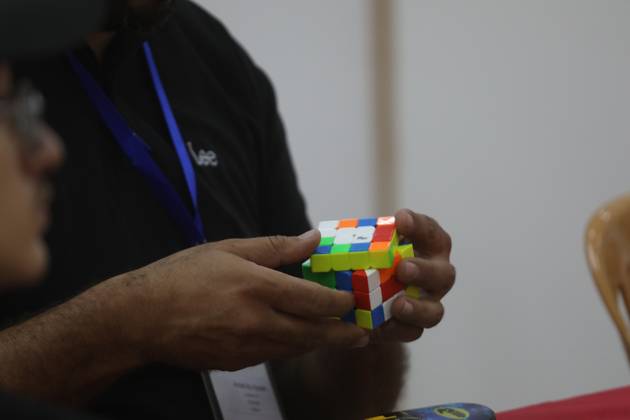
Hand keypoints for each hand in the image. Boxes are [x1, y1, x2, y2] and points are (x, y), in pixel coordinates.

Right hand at [108, 231, 367, 370]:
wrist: (140, 318)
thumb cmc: (182, 277)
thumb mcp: (227, 249)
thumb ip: (275, 247)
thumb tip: (312, 239)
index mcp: (256, 287)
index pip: (313, 300)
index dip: (339, 303)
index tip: (352, 301)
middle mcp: (256, 321)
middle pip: (313, 333)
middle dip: (342, 335)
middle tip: (362, 334)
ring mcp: (246, 347)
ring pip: (295, 348)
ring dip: (319, 343)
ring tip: (337, 338)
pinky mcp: (235, 363)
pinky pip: (273, 356)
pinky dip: (290, 348)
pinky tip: (296, 340)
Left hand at [372, 209, 454, 342]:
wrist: (367, 295)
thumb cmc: (372, 258)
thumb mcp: (367, 243)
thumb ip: (361, 237)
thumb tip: (322, 236)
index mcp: (427, 246)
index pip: (430, 232)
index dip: (419, 225)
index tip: (400, 219)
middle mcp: (434, 275)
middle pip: (443, 274)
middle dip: (424, 271)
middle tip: (403, 268)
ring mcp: (427, 303)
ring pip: (434, 311)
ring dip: (417, 308)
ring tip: (399, 305)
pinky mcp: (412, 326)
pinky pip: (412, 332)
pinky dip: (397, 330)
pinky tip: (382, 326)